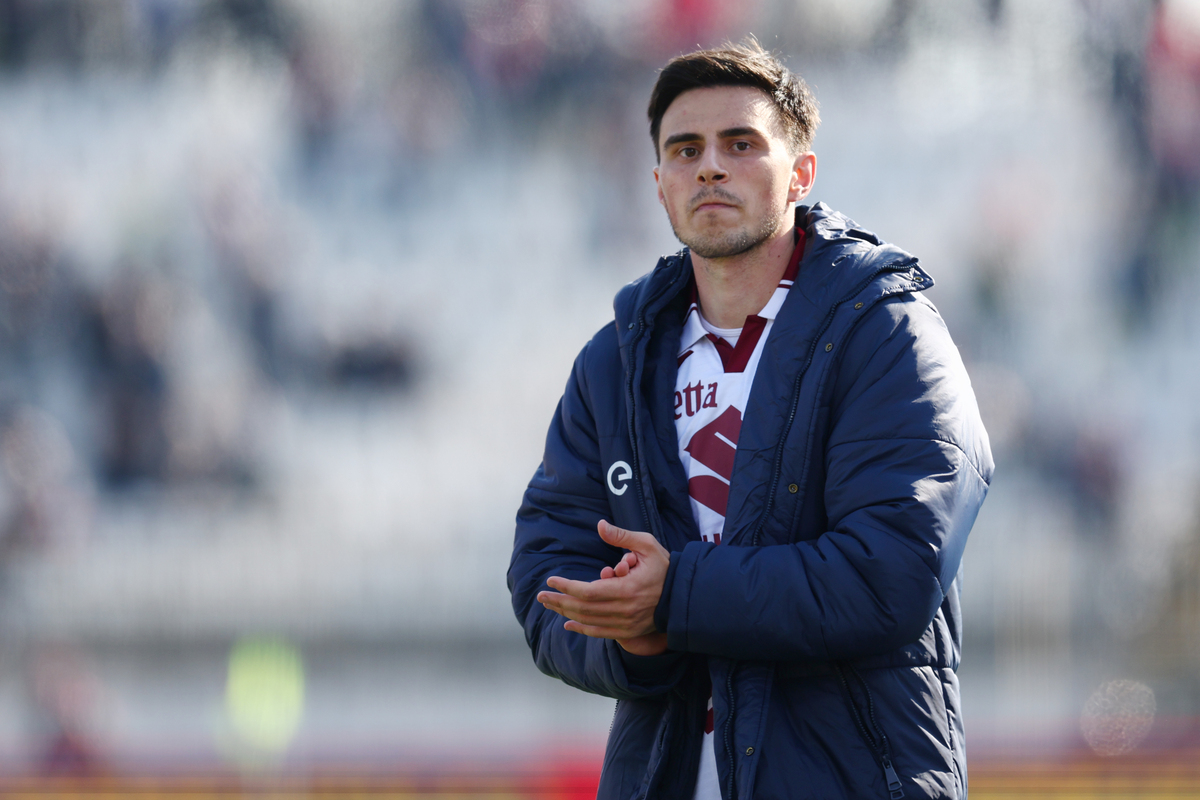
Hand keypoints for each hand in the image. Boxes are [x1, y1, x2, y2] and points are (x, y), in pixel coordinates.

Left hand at [537, 520, 669, 654]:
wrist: (683, 596)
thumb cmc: (664, 567)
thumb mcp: (647, 545)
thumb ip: (622, 536)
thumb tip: (600, 525)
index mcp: (628, 588)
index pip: (588, 591)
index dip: (567, 586)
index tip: (551, 580)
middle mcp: (625, 609)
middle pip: (583, 608)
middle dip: (559, 601)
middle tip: (541, 595)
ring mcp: (626, 623)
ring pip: (589, 621)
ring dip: (566, 613)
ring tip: (550, 605)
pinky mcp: (628, 631)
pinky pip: (600, 633)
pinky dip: (581, 629)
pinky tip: (567, 623)